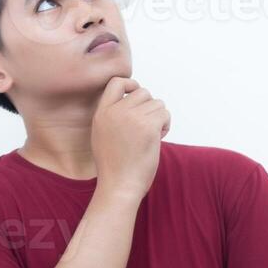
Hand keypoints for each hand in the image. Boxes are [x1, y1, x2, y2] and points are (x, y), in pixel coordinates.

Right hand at [91, 76, 170, 201]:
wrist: (119, 185)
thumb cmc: (114, 166)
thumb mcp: (102, 135)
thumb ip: (113, 116)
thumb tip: (132, 100)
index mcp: (102, 113)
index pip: (116, 82)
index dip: (130, 84)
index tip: (136, 93)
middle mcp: (116, 112)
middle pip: (143, 92)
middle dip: (149, 107)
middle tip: (147, 128)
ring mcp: (132, 118)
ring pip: (157, 103)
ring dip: (159, 118)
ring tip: (151, 137)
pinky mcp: (148, 127)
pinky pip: (165, 114)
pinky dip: (165, 125)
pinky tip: (157, 139)